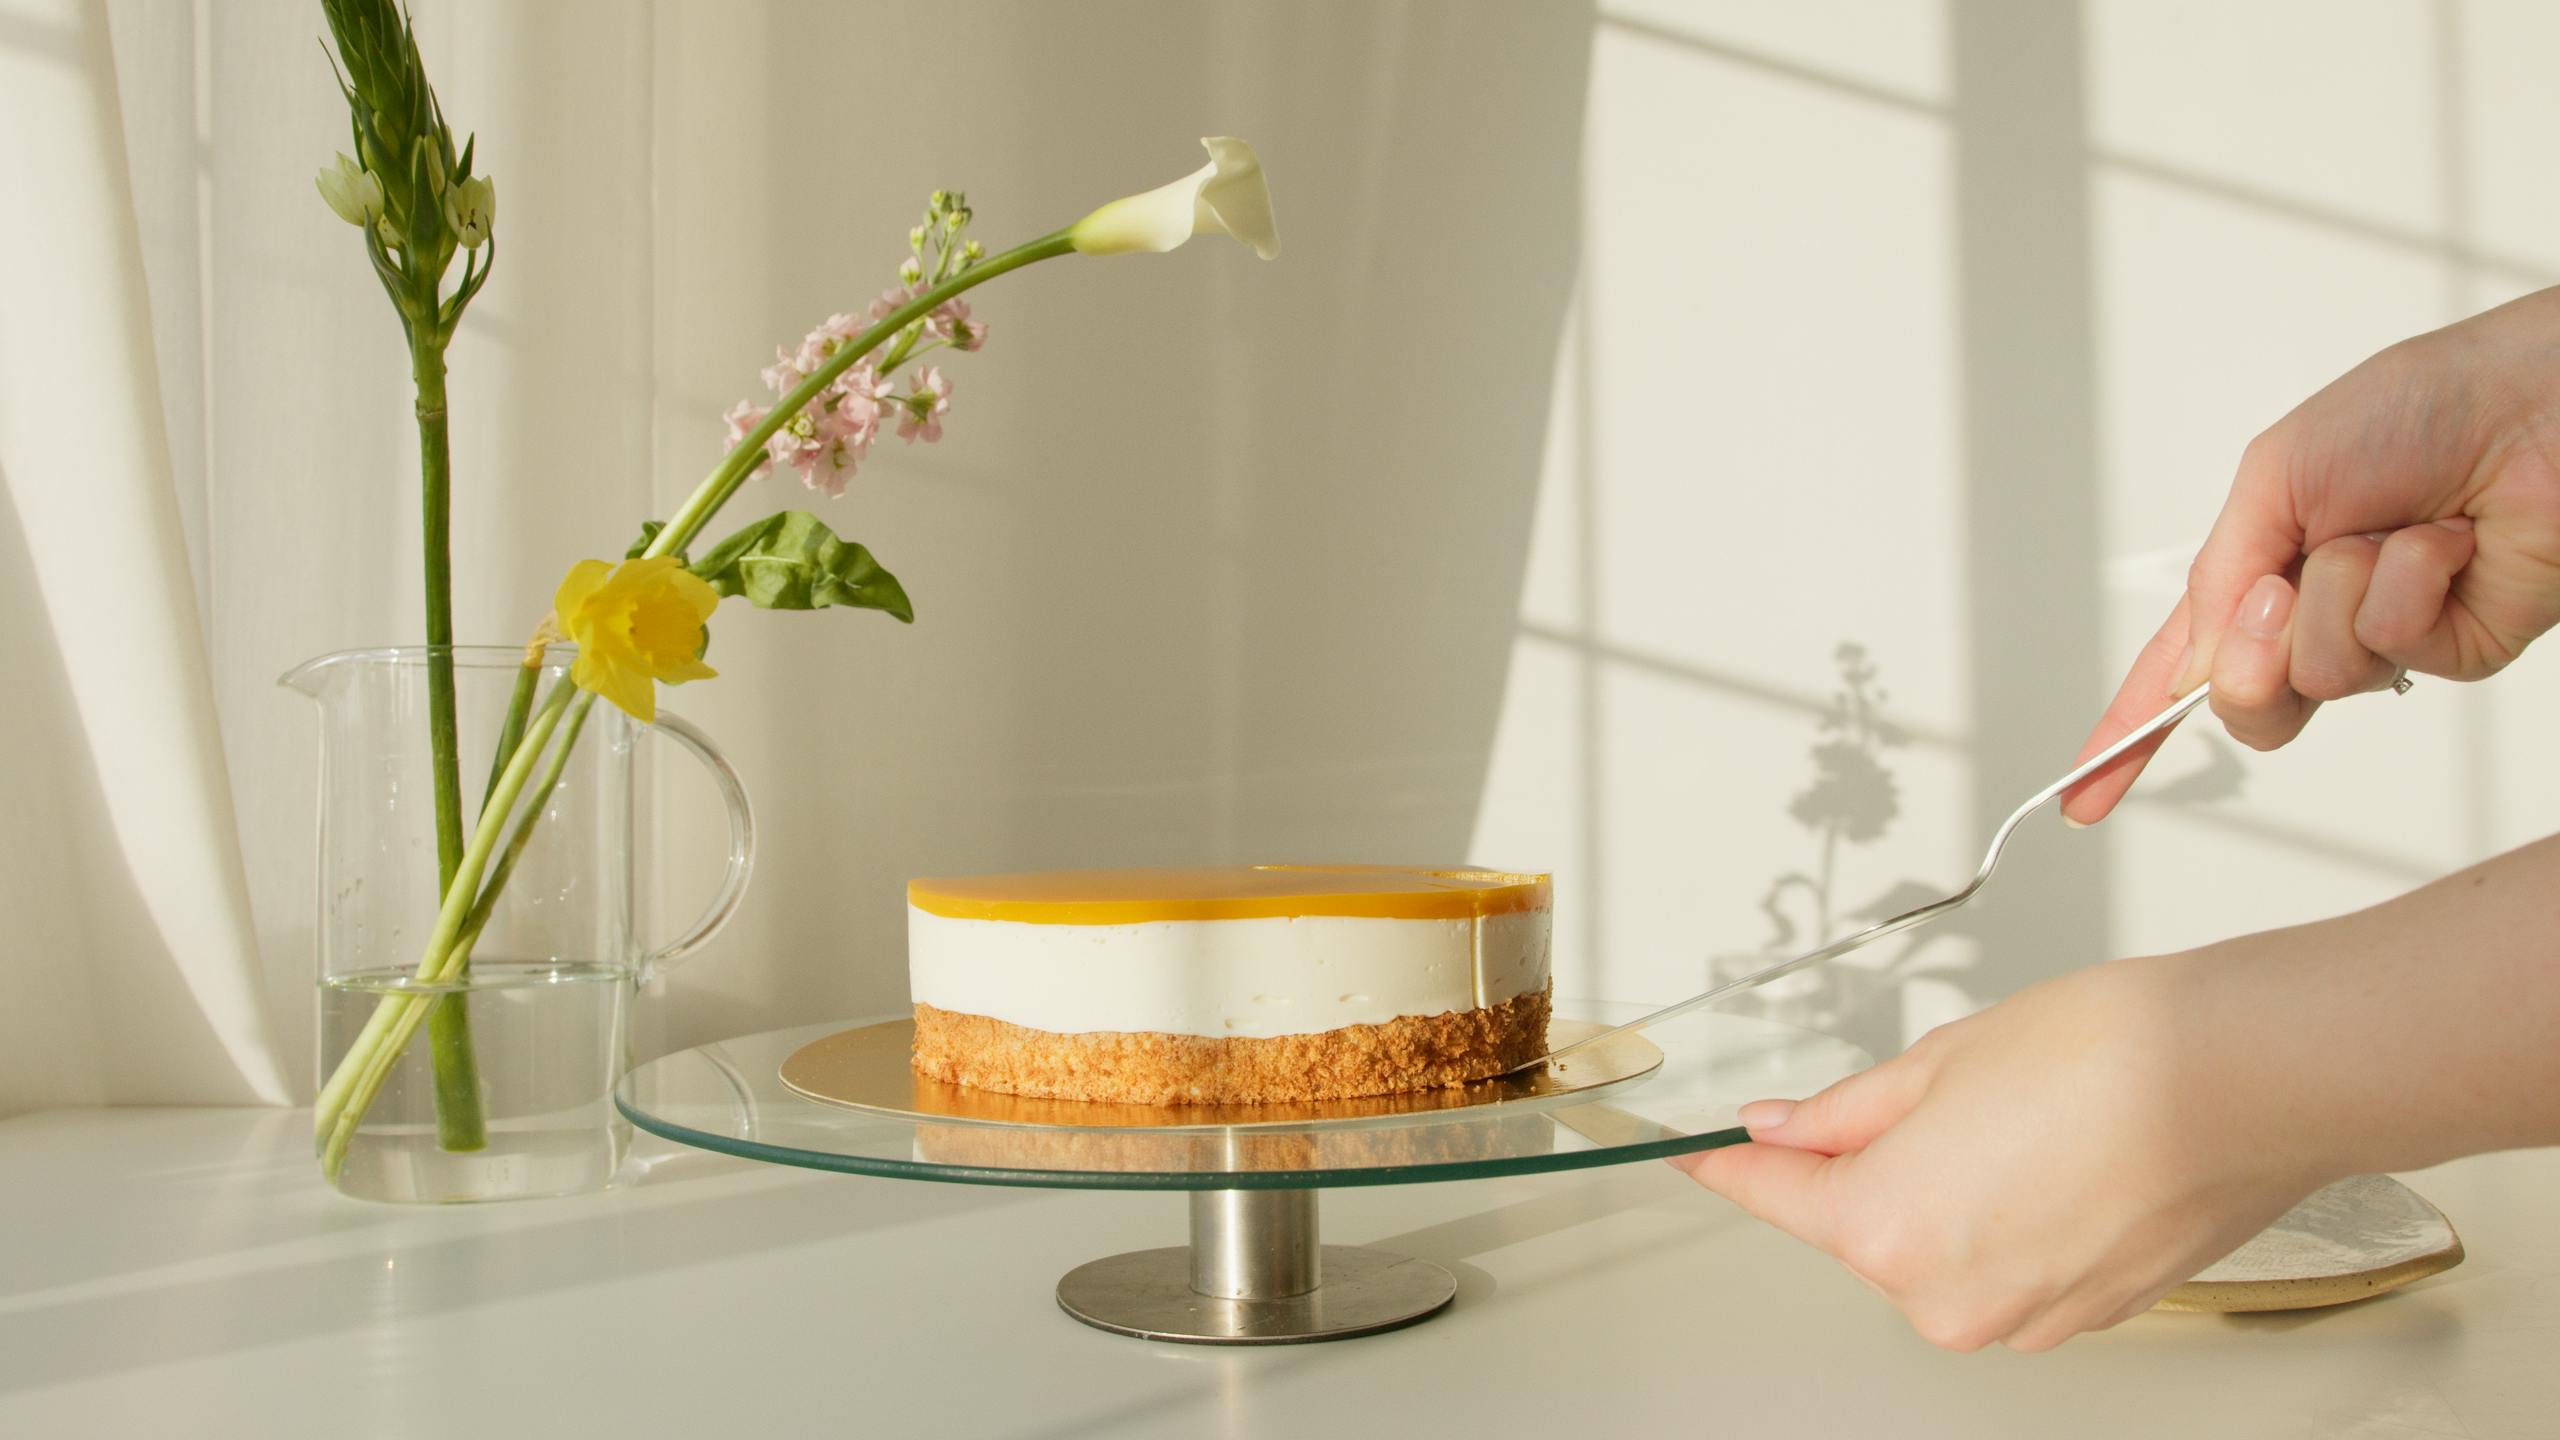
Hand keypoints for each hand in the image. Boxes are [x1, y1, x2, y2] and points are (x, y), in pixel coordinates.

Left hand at [1671, 955, 2328, 1351]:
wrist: (2243, 1077)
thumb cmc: (2112, 1055)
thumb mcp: (1940, 1059)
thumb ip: (1846, 1111)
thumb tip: (1786, 1127)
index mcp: (1886, 1230)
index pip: (1774, 1196)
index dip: (1731, 1164)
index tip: (1700, 1153)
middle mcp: (1947, 1297)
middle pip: (1862, 1228)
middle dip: (1873, 1164)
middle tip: (1940, 1091)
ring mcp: (2020, 1319)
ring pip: (1938, 1250)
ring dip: (1950, 1193)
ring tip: (2021, 1117)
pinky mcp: (2081, 1317)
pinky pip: (2006, 1267)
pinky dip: (2011, 1219)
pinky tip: (2056, 1157)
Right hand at [2064, 289, 2559, 823]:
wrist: (2536, 408)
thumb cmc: (2416, 410)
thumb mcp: (2274, 477)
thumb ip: (2220, 577)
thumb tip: (2201, 669)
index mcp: (2264, 568)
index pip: (2184, 665)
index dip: (2130, 731)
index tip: (2085, 792)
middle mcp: (2318, 614)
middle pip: (2245, 699)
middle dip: (2246, 656)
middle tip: (2278, 591)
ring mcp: (2384, 638)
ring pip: (2315, 677)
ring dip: (2337, 597)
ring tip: (2387, 535)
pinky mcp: (2450, 652)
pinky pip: (2390, 651)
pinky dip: (2406, 587)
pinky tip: (2443, 545)